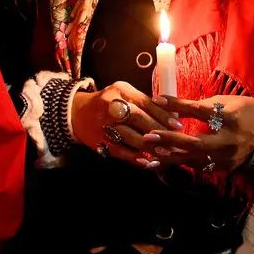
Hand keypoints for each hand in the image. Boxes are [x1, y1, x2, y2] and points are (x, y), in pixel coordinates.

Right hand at [70, 80, 184, 168]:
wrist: (76, 114)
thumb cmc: (107, 103)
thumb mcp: (123, 93)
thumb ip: (144, 102)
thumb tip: (170, 114)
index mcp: (120, 91)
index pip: (146, 102)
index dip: (163, 115)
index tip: (178, 125)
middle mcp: (111, 106)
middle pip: (139, 118)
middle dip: (160, 131)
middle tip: (175, 140)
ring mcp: (104, 125)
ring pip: (131, 137)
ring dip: (150, 146)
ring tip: (165, 152)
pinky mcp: (100, 141)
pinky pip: (121, 151)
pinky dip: (135, 158)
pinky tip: (148, 162)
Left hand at [150, 95, 253, 172]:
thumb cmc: (243, 111)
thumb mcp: (225, 102)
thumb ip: (201, 106)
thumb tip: (174, 106)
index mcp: (230, 117)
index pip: (200, 111)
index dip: (178, 106)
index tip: (158, 99)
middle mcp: (229, 140)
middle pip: (196, 143)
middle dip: (170, 141)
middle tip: (149, 136)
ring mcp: (227, 157)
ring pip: (195, 160)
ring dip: (170, 158)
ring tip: (148, 156)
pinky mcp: (225, 167)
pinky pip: (199, 167)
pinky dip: (181, 164)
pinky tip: (163, 164)